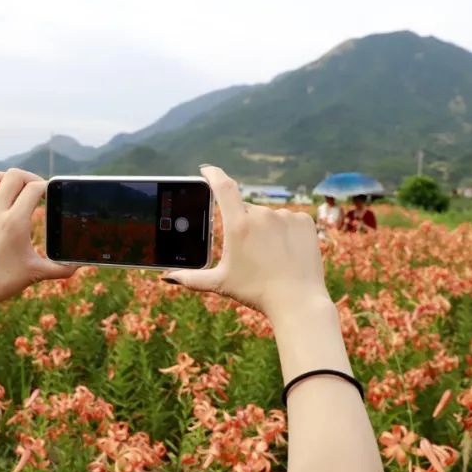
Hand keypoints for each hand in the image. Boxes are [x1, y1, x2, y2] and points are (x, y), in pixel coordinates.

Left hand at [0, 169, 75, 318]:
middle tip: (35, 190)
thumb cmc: (3, 282)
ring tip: (9, 189)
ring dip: (0, 178)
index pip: (34, 188)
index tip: (50, 196)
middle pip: (13, 175)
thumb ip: (61, 269)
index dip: (47, 187)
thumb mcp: (36, 273)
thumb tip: (79, 265)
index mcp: (15, 221)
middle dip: (28, 177)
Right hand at [162, 166, 330, 317]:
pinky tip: (288, 252)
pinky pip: (290, 220)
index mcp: (238, 225)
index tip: (207, 170)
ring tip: (270, 257)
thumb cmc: (255, 292)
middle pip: (246, 211)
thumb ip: (191, 278)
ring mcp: (285, 216)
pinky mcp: (304, 221)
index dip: (213, 174)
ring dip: (266, 230)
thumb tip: (167, 277)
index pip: (223, 187)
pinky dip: (287, 232)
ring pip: (269, 217)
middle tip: (249, 252)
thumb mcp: (220, 283)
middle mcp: (262, 215)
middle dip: (244, 225)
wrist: (297, 301)